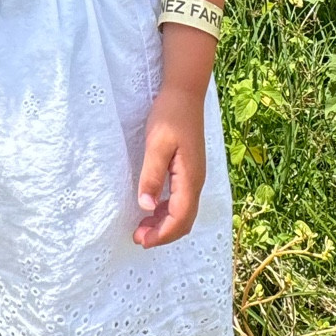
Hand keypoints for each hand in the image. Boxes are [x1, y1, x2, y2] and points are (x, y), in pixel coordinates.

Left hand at [134, 84, 205, 247]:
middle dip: (163, 234)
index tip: (141, 240)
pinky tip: (152, 208)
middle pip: (184, 220)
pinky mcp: (189, 170)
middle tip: (138, 238)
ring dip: (165, 223)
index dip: (162, 234)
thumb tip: (145, 206)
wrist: (184, 94)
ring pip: (184, 212)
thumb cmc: (169, 115)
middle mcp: (196, 181)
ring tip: (142, 228)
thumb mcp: (156, 144)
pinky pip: (181, 200)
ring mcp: (194, 176)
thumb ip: (152, 175)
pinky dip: (168, 211)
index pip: (180, 218)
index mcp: (189, 178)